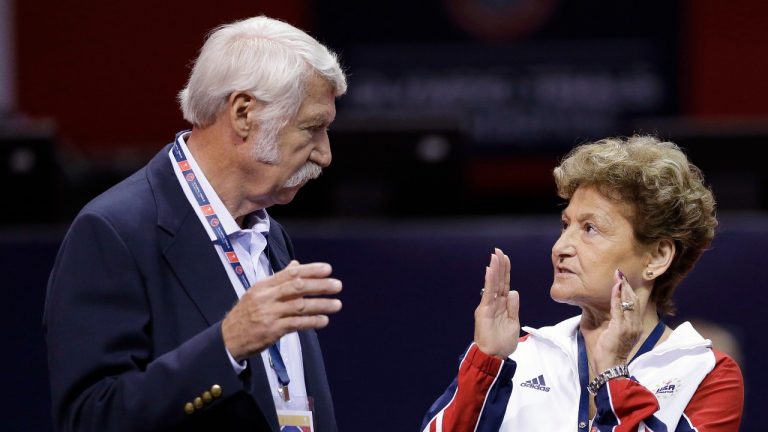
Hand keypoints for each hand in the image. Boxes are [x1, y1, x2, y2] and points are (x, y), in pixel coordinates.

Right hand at [222, 260, 342, 360]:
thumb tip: (297, 265)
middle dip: (319, 285)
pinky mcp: (272, 330)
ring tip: (337, 304)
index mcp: (264, 286)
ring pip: (300, 306)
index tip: (328, 269)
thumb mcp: (258, 292)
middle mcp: (266, 297)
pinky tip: (324, 320)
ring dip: (321, 305)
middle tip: (337, 285)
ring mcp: (269, 314)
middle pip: (297, 287)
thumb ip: (279, 280)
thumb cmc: (246, 314)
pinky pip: (296, 324)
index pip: (290, 273)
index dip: (310, 270)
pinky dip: (312, 321)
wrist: (228, 338)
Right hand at [474, 248, 519, 358]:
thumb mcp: (513, 323)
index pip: (504, 285)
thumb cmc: (502, 342)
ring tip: (495, 256)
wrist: (494, 356)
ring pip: (492, 284)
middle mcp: (493, 303)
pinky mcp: (484, 311)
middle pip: (498, 281)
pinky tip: (490, 271)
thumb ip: (513, 307)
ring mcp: (488, 306)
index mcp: (502, 305)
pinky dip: (489, 282)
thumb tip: (514, 291)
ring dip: (494, 270)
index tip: (506, 259)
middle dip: (499, 266)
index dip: (505, 272)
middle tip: (498, 251)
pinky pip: (488, 293)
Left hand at [592, 270, 642, 372]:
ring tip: (619, 275)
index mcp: (632, 326)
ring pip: (629, 301)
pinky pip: (619, 308)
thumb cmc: (604, 352)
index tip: (623, 279)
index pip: (633, 304)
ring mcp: (629, 327)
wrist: (607, 367)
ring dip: (623, 287)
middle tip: (621, 272)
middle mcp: (634, 325)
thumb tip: (588, 305)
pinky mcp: (621, 328)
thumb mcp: (603, 332)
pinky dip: (617, 296)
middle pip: (633, 300)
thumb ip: (599, 318)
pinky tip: (615, 286)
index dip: (629, 291)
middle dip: (627, 285)